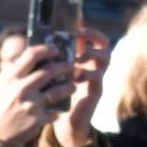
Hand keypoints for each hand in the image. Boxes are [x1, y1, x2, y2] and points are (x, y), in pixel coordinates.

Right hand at [0, 41, 69, 146]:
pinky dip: (60, 110)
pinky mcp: (38, 120)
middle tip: (71, 66)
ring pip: (59, 91)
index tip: (56, 50)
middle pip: (50, 71)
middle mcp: (21, 89)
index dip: (46, 49)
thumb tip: (29, 56)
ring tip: (73, 86)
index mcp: (11, 78)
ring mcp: (31, 105)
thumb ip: (12, 70)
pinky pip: (56, 111)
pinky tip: (62, 108)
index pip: (31, 55)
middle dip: (64, 66)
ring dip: (69, 87)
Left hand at [47, 27, 109, 146]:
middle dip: (94, 39)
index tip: (79, 25)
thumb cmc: (56, 93)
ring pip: (105, 61)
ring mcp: (97, 80)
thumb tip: (41, 38)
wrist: (62, 121)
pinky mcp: (95, 93)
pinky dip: (87, 76)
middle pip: (105, 46)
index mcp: (84, 60)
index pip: (95, 39)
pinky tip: (76, 76)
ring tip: (77, 59)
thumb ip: (53, 58)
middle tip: (79, 40)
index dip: (90, 30)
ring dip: (91, 56)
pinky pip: (97, 81)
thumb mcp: (54, 73)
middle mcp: (94, 67)